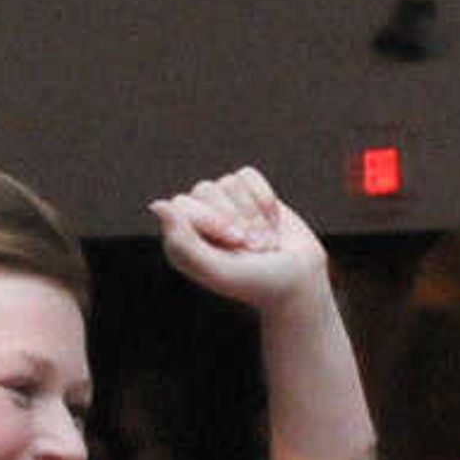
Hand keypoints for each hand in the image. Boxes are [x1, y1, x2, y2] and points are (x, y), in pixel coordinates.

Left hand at [151, 168, 326, 313]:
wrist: (302, 281)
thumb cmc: (258, 283)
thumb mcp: (218, 270)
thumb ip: (183, 242)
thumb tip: (156, 204)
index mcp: (181, 243)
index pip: (182, 205)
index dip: (214, 219)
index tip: (236, 243)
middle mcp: (197, 222)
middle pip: (205, 189)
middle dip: (237, 217)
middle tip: (254, 246)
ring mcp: (223, 205)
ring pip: (228, 182)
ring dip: (254, 213)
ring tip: (264, 241)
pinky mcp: (247, 193)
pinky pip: (248, 176)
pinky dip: (265, 198)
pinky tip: (272, 222)